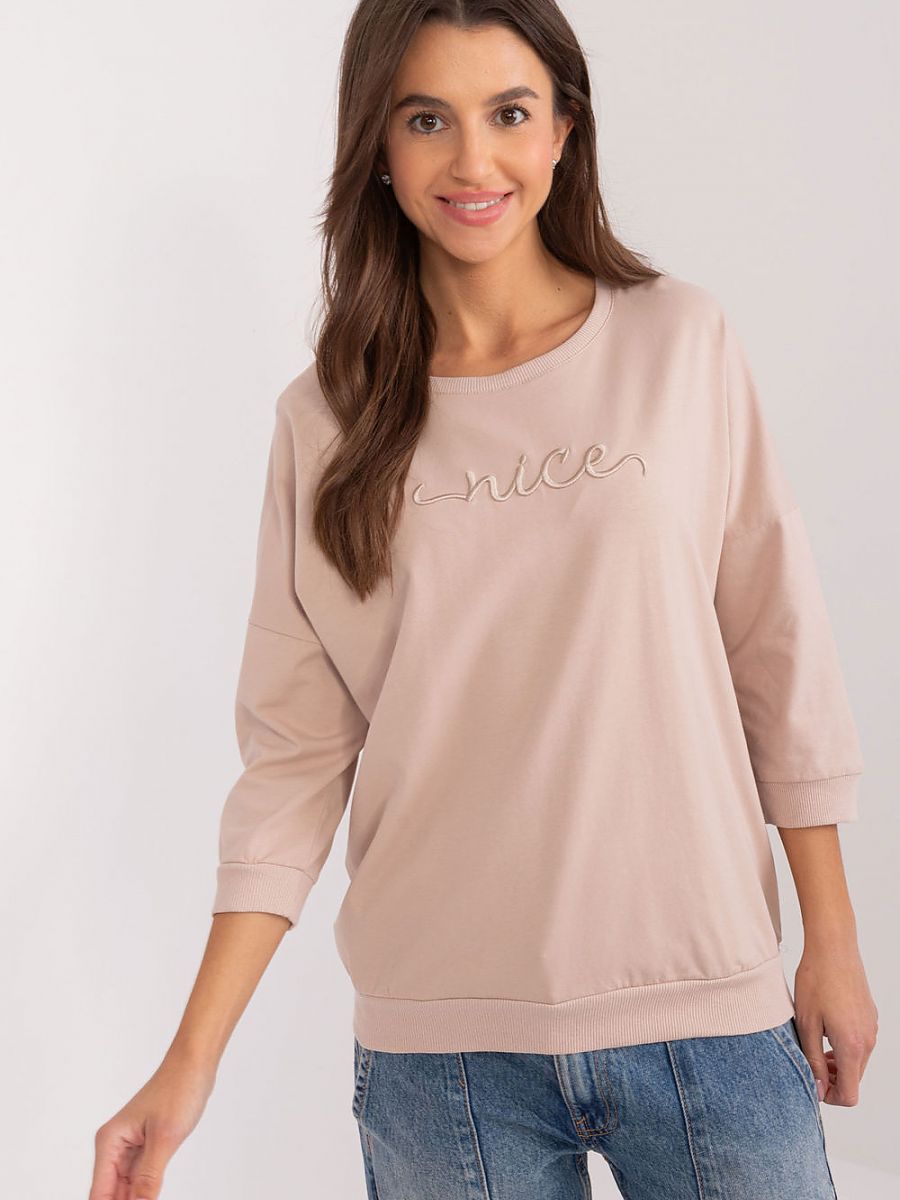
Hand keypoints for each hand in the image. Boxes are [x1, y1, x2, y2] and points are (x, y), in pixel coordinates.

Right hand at [90, 1050, 216, 1199]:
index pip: (99, 1194)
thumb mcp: (165, 1138)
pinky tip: (151, 1199)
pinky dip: (144, 1193)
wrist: (194, 1064)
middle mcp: (114, 1146)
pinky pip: (139, 1179)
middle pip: (110, 1194)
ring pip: (124, 1190)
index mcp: (109, 1142)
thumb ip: (148, 1177)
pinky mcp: (146, 1148)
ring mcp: (130, 1148)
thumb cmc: (179, 1089)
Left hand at [793, 940, 877, 1106]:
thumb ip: (812, 1060)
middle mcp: (868, 1041)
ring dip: (837, 1062)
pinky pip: (860, 1043)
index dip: (829, 1097)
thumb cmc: (816, 980)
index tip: (812, 1083)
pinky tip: (825, 1028)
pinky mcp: (870, 1017)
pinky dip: (844, 1046)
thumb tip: (818, 1088)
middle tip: (809, 1062)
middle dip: (832, 1079)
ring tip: (814, 1044)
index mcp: (852, 1046)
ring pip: (857, 1062)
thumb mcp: (806, 1023)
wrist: (833, 947)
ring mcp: (872, 1028)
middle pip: (854, 1080)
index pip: (850, 1095)